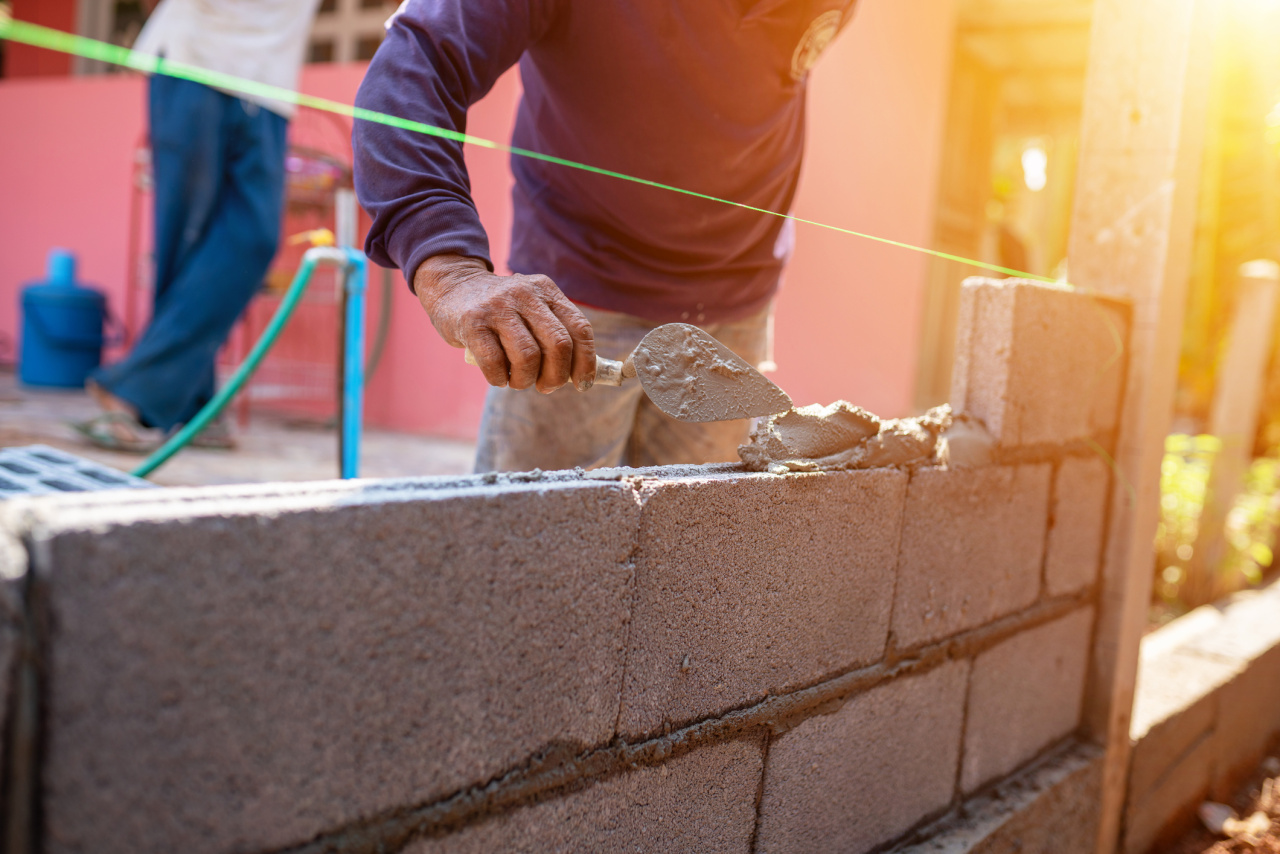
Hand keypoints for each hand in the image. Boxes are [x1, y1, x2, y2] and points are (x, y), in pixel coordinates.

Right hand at [413, 254, 595, 392]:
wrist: (452, 286)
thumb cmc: (500, 310)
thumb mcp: (531, 307)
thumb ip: (554, 331)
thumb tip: (578, 375)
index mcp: (546, 291)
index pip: (579, 328)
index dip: (585, 362)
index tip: (582, 384)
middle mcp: (525, 294)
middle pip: (558, 345)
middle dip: (556, 376)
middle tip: (545, 386)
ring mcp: (498, 307)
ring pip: (528, 357)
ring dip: (525, 380)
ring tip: (518, 381)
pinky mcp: (472, 322)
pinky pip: (495, 363)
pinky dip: (500, 379)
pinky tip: (498, 377)